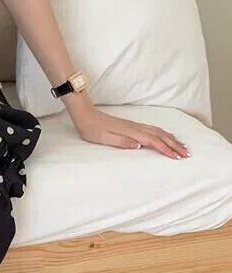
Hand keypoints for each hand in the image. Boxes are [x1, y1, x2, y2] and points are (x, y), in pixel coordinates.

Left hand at [70, 102, 190, 158]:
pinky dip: (164, 133)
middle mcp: (136, 128)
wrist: (85, 115)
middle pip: (161, 136)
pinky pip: (153, 129)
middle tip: (187, 154)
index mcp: (131, 133)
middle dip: (175, 145)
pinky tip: (166, 136)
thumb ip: (121, 142)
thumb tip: (139, 146)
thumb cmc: (92, 129)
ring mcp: (135, 125)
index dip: (167, 150)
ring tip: (182, 146)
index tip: (178, 157)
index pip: (154, 142)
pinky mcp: (132, 125)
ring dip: (172, 139)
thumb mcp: (104, 138)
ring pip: (159, 131)